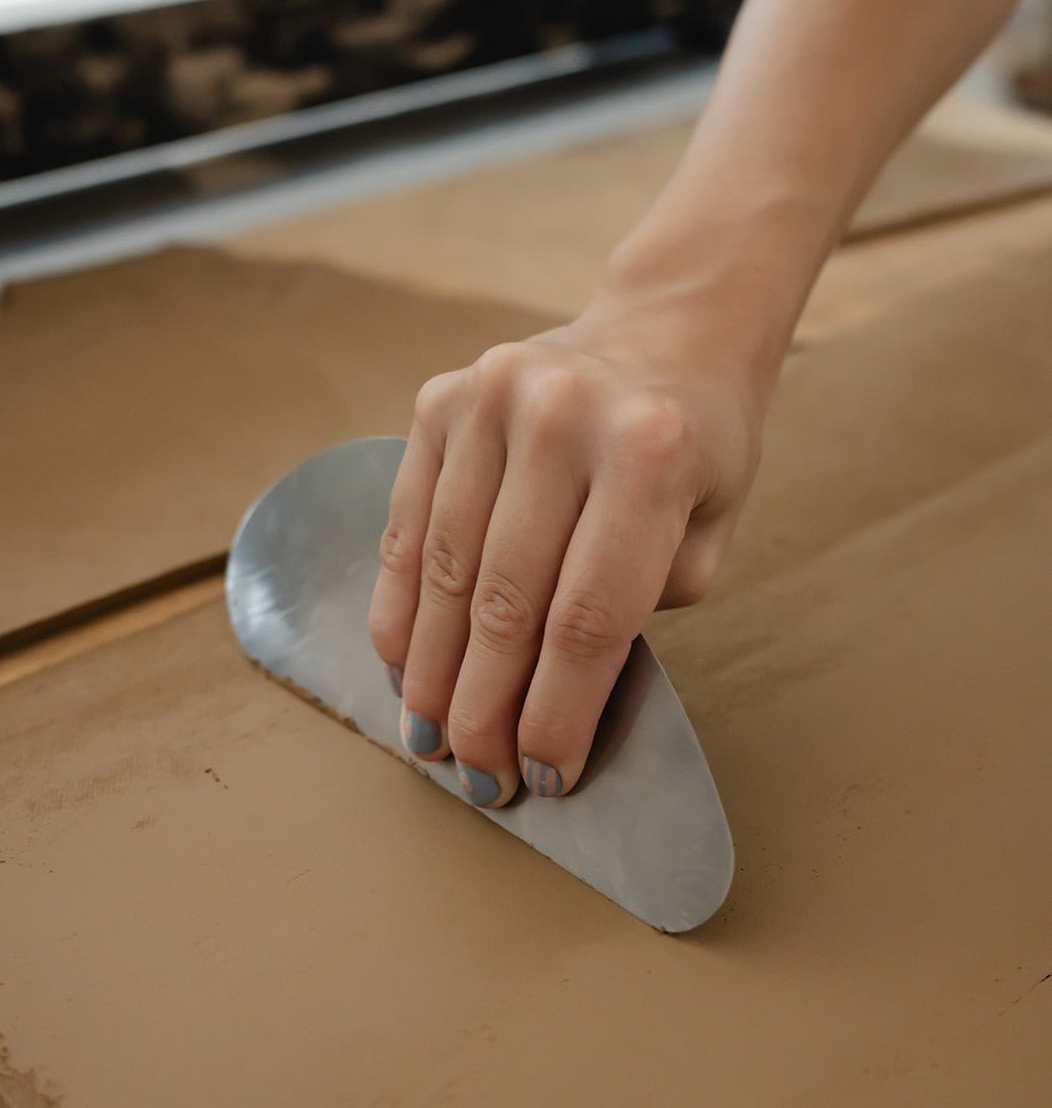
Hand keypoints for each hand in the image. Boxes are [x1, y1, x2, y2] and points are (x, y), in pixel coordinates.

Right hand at [367, 291, 765, 805]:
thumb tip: (545, 702)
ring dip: (432, 671)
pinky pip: (408, 525)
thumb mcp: (704, 532)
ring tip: (429, 738)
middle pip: (505, 602)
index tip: (544, 776)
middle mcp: (564, 416)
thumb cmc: (696, 450)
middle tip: (476, 777)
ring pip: (446, 570)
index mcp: (651, 454)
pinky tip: (403, 665)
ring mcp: (491, 400)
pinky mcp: (441, 401)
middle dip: (485, 709)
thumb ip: (636, 608)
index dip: (558, 713)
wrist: (669, 330)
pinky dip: (403, 605)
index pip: (589, 618)